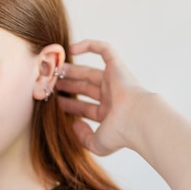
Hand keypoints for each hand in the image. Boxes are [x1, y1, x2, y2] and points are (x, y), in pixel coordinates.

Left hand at [56, 40, 148, 155]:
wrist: (138, 120)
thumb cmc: (120, 134)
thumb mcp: (97, 144)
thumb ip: (83, 137)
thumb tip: (74, 124)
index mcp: (109, 114)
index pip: (86, 108)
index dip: (70, 105)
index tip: (56, 103)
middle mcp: (112, 97)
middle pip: (86, 88)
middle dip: (69, 86)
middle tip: (52, 84)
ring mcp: (115, 82)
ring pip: (90, 71)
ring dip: (72, 70)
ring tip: (55, 70)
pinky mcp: (117, 67)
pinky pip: (104, 50)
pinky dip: (89, 45)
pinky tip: (71, 49)